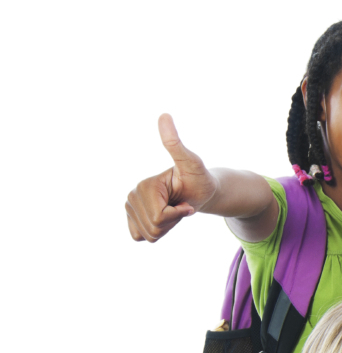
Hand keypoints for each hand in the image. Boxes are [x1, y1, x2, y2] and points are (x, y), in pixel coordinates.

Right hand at [126, 114, 218, 241]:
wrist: (199, 190)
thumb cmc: (200, 177)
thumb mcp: (192, 162)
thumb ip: (175, 143)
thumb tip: (164, 115)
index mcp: (144, 186)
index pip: (159, 218)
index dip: (178, 215)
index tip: (185, 203)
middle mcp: (132, 196)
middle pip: (154, 228)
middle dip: (173, 222)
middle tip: (181, 206)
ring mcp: (130, 207)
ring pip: (150, 235)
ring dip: (168, 227)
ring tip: (174, 210)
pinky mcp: (132, 218)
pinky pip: (141, 237)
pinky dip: (158, 232)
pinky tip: (165, 219)